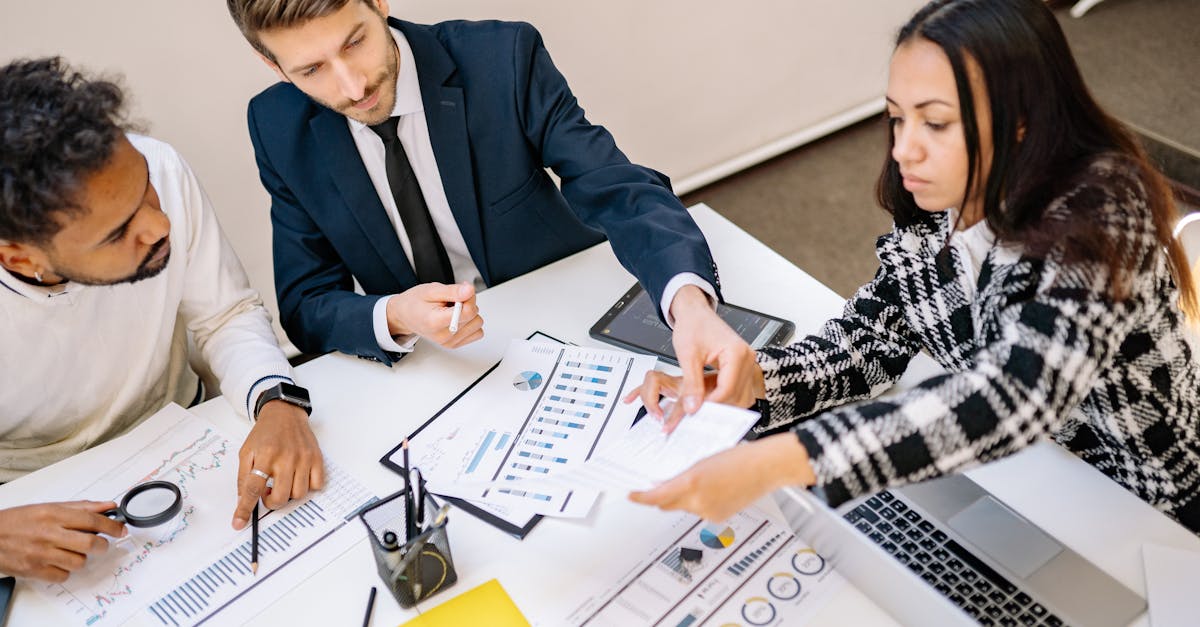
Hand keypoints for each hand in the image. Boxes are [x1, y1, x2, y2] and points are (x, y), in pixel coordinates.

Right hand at [0, 501, 127, 581]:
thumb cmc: (18, 521)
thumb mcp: (49, 507)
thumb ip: (81, 507)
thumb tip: (107, 506)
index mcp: (53, 515)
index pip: (92, 520)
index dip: (112, 526)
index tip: (121, 529)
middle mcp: (49, 534)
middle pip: (90, 544)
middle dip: (102, 545)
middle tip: (101, 544)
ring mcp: (41, 554)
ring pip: (79, 562)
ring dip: (81, 558)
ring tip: (72, 551)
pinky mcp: (34, 570)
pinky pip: (63, 575)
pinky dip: (65, 570)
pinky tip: (59, 561)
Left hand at [232, 401, 324, 528]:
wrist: (285, 413)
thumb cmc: (265, 433)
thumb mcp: (246, 451)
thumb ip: (243, 476)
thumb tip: (243, 500)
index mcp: (265, 455)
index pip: (253, 488)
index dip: (245, 509)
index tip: (239, 523)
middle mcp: (286, 457)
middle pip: (281, 496)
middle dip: (272, 502)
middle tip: (268, 493)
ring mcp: (304, 458)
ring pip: (299, 494)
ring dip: (289, 494)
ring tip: (283, 482)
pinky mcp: (317, 458)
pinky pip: (316, 485)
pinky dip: (308, 487)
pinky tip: (298, 478)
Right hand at [385, 282, 482, 348]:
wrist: (405, 316)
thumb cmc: (415, 302)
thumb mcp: (431, 290)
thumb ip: (453, 291)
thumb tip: (470, 291)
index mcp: (436, 322)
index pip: (468, 312)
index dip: (469, 297)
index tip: (461, 290)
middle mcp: (444, 336)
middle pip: (474, 318)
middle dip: (468, 304)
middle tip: (452, 300)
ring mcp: (449, 342)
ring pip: (477, 324)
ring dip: (469, 313)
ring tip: (452, 309)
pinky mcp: (454, 344)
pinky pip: (476, 332)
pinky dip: (469, 323)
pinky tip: (457, 317)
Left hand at [629, 433, 815, 520]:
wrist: (767, 466)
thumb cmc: (740, 455)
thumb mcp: (704, 456)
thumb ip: (682, 471)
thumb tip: (666, 479)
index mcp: (692, 481)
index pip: (656, 496)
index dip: (640, 497)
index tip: (631, 494)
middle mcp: (698, 501)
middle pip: (666, 504)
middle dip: (659, 496)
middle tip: (654, 485)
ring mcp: (708, 512)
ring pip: (683, 507)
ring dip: (682, 497)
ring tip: (696, 479)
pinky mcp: (718, 517)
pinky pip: (698, 511)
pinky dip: (698, 501)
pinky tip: (710, 487)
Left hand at [667, 286, 761, 429]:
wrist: (695, 313)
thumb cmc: (693, 325)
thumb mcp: (688, 355)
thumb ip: (691, 383)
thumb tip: (692, 407)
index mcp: (737, 352)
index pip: (728, 389)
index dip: (711, 404)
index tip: (695, 412)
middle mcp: (747, 358)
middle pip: (736, 396)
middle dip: (717, 407)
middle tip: (696, 412)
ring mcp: (747, 364)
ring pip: (739, 396)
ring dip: (721, 403)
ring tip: (701, 403)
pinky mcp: (742, 368)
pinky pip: (737, 390)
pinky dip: (722, 396)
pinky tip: (707, 396)